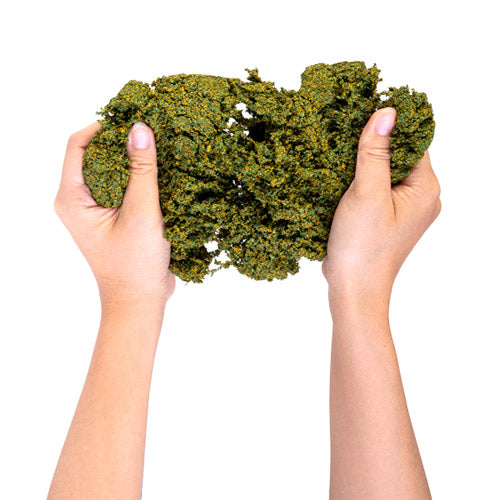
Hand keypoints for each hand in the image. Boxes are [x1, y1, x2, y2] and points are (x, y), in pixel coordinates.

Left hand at [54, 121, 175, 307]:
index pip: (79, 145)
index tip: (134, 122)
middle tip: (153, 135)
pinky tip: (162, 176)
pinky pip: (122, 187)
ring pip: (111, 171)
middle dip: (122, 143)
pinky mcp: (112, 216)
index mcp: (73, 198)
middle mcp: (78, 200)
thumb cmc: (136, 263)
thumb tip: (140, 128)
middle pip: (95, 155)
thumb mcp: (143, 212)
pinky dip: (139, 178)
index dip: (105, 127)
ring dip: (134, 161)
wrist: (139, 301)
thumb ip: (142, 169)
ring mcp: (95, 209)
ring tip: (161, 152)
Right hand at [322, 107, 440, 312]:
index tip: (360, 115)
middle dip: (373, 144)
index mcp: (425, 189)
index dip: (389, 127)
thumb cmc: (362, 246)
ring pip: (384, 172)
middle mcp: (420, 198)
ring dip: (363, 163)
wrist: (353, 289)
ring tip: (338, 155)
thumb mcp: (367, 193)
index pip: (413, 142)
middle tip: (343, 135)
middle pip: (399, 156)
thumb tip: (387, 113)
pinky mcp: (385, 218)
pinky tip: (340, 178)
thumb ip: (376, 152)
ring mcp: (403, 210)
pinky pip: (376, 189)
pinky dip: (359, 180)